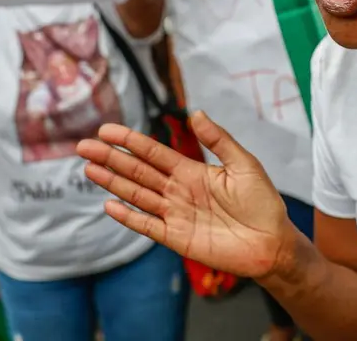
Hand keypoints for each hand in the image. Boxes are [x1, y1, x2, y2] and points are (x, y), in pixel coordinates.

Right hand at [77, 112, 292, 278]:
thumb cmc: (263, 202)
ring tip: (89, 169)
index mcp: (192, 171)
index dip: (130, 141)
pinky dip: (129, 217)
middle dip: (111, 158)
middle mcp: (178, 191)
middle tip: (84, 146)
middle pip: (137, 171)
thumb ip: (218, 140)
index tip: (106, 130)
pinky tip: (110, 205)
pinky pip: (148, 226)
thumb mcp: (244, 164)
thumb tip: (196, 113)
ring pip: (137, 195)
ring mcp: (176, 214)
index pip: (153, 153)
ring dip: (113, 183)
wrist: (273, 243)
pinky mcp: (178, 238)